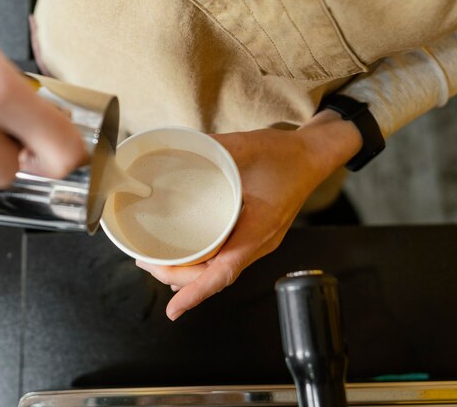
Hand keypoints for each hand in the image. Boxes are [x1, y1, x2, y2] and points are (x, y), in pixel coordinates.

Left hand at [136, 110, 362, 319]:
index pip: (224, 271)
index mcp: (258, 228)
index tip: (174, 310)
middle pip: (214, 275)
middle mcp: (258, 243)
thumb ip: (211, 149)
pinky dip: (201, 265)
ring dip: (187, 273)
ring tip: (154, 263)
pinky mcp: (253, 236)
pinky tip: (183, 261)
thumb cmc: (285, 155)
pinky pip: (224, 259)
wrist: (312, 157)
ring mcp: (257, 242)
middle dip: (177, 277)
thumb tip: (176, 150)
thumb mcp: (246, 146)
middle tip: (144, 263)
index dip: (196, 292)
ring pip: (218, 271)